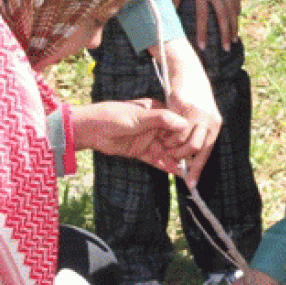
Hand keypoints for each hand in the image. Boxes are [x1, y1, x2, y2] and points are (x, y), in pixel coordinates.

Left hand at [71, 99, 192, 173]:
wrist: (89, 129)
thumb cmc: (113, 116)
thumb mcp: (139, 117)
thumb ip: (161, 120)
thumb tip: (183, 123)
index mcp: (156, 111)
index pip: (176, 123)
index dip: (185, 134)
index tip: (194, 144)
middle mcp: (154, 125)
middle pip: (173, 139)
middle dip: (183, 150)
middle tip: (196, 162)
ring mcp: (147, 139)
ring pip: (166, 151)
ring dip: (176, 161)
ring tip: (191, 172)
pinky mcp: (140, 151)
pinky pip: (155, 159)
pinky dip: (165, 166)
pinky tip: (177, 173)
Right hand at [152, 37, 221, 178]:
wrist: (189, 71)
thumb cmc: (194, 98)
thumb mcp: (200, 118)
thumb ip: (197, 136)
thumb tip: (190, 160)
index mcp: (215, 125)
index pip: (207, 151)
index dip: (197, 169)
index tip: (190, 184)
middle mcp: (208, 119)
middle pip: (194, 147)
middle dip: (181, 157)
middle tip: (170, 158)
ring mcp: (195, 112)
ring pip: (182, 138)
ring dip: (172, 145)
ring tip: (164, 145)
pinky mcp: (182, 104)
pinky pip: (172, 126)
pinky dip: (166, 133)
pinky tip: (162, 134)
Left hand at [169, 0, 239, 52]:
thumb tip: (175, 7)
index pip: (203, 16)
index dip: (203, 32)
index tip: (203, 46)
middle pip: (222, 17)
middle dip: (224, 34)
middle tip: (226, 48)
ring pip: (232, 9)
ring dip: (233, 25)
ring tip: (233, 38)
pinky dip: (237, 9)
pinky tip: (237, 17)